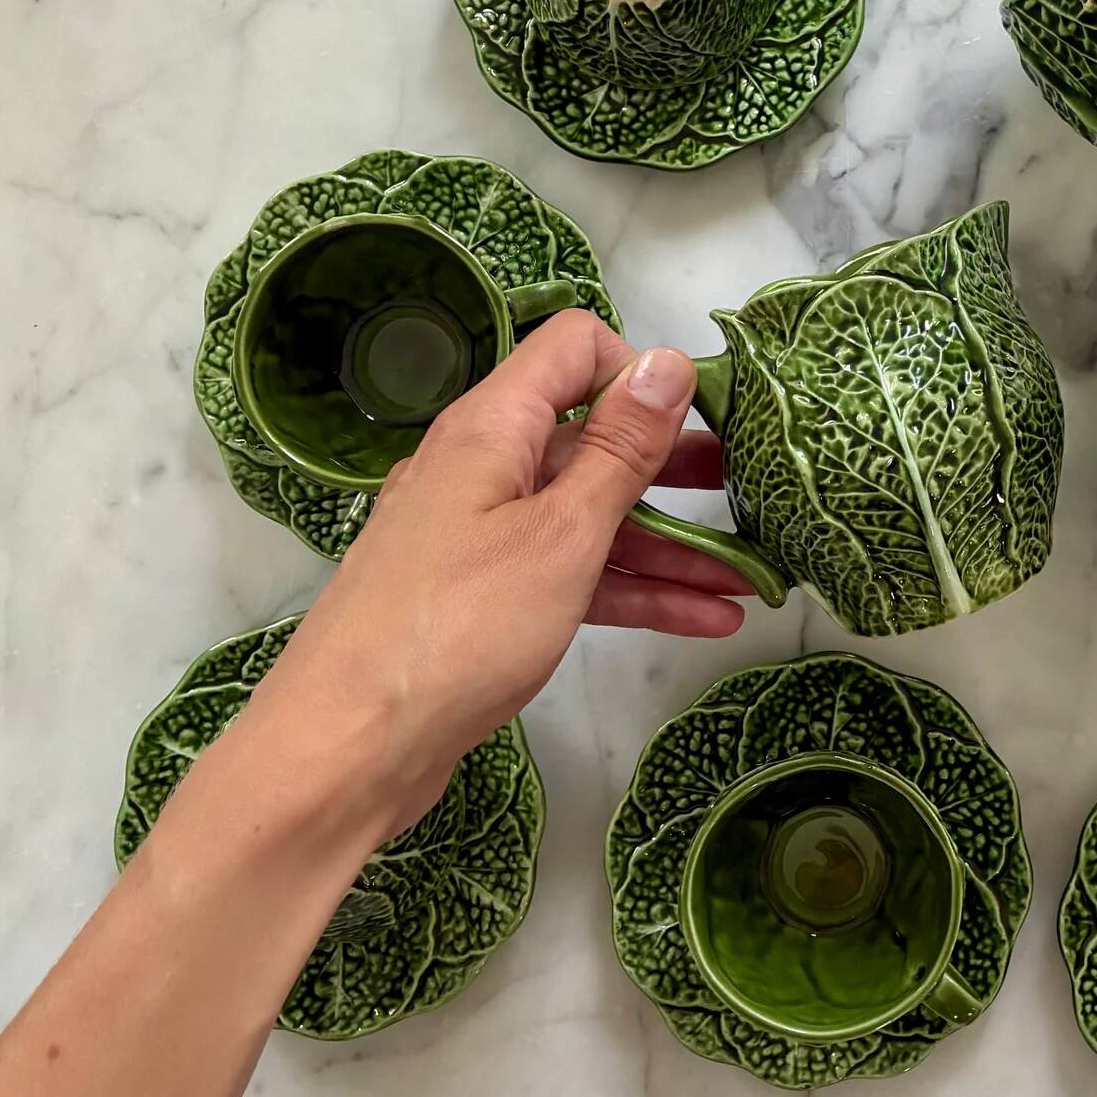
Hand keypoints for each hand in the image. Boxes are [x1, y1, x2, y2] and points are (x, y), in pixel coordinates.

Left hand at [245, 312, 750, 846]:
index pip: (574, 349)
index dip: (641, 371)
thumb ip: (620, 450)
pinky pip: (569, 575)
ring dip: (667, 544)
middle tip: (747, 493)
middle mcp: (480, 469)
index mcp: (490, 429)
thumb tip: (667, 360)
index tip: (702, 422)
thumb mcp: (560, 534)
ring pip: (588, 517)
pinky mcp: (482, 601)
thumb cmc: (458, 629)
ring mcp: (479, 538)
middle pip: (590, 439)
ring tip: (748, 577)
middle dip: (672, 465)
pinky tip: (704, 620)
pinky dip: (629, 591)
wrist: (348, 748)